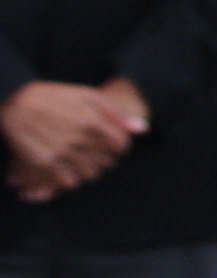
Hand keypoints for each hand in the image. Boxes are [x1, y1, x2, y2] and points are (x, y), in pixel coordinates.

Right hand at [1, 81, 142, 199]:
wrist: (12, 101)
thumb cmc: (52, 96)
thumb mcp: (86, 95)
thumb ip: (116, 114)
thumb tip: (143, 130)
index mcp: (91, 121)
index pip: (121, 146)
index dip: (119, 144)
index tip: (113, 142)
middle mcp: (78, 139)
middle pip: (107, 162)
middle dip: (106, 157)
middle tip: (96, 150)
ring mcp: (60, 153)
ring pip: (90, 173)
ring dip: (91, 168)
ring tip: (82, 157)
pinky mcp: (43, 163)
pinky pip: (69, 181)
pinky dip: (73, 177)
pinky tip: (70, 166)